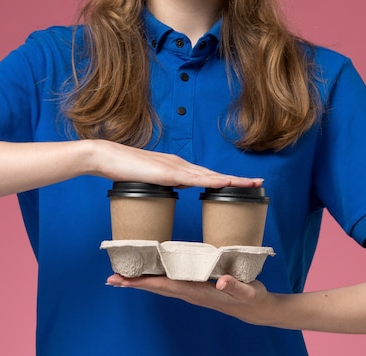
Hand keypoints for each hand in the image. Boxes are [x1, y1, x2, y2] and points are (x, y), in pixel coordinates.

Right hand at [87, 140, 262, 188]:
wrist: (106, 157)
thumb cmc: (123, 170)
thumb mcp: (149, 180)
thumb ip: (164, 183)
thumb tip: (176, 188)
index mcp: (177, 167)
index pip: (207, 175)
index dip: (226, 180)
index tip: (244, 184)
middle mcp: (181, 164)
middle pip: (215, 173)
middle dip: (238, 179)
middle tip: (259, 182)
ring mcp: (176, 167)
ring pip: (210, 175)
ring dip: (233, 180)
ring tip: (252, 183)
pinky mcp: (168, 172)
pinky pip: (195, 178)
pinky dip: (213, 180)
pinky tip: (226, 183)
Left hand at [106, 273, 272, 324]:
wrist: (256, 309)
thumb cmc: (251, 298)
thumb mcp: (247, 291)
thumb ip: (235, 286)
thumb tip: (220, 281)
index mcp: (196, 291)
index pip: (164, 286)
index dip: (142, 282)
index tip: (122, 281)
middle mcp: (189, 293)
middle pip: (156, 288)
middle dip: (133, 283)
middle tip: (110, 279)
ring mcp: (191, 292)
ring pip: (160, 286)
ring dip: (141, 282)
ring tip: (122, 277)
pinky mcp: (194, 288)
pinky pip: (169, 283)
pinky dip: (155, 279)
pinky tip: (148, 274)